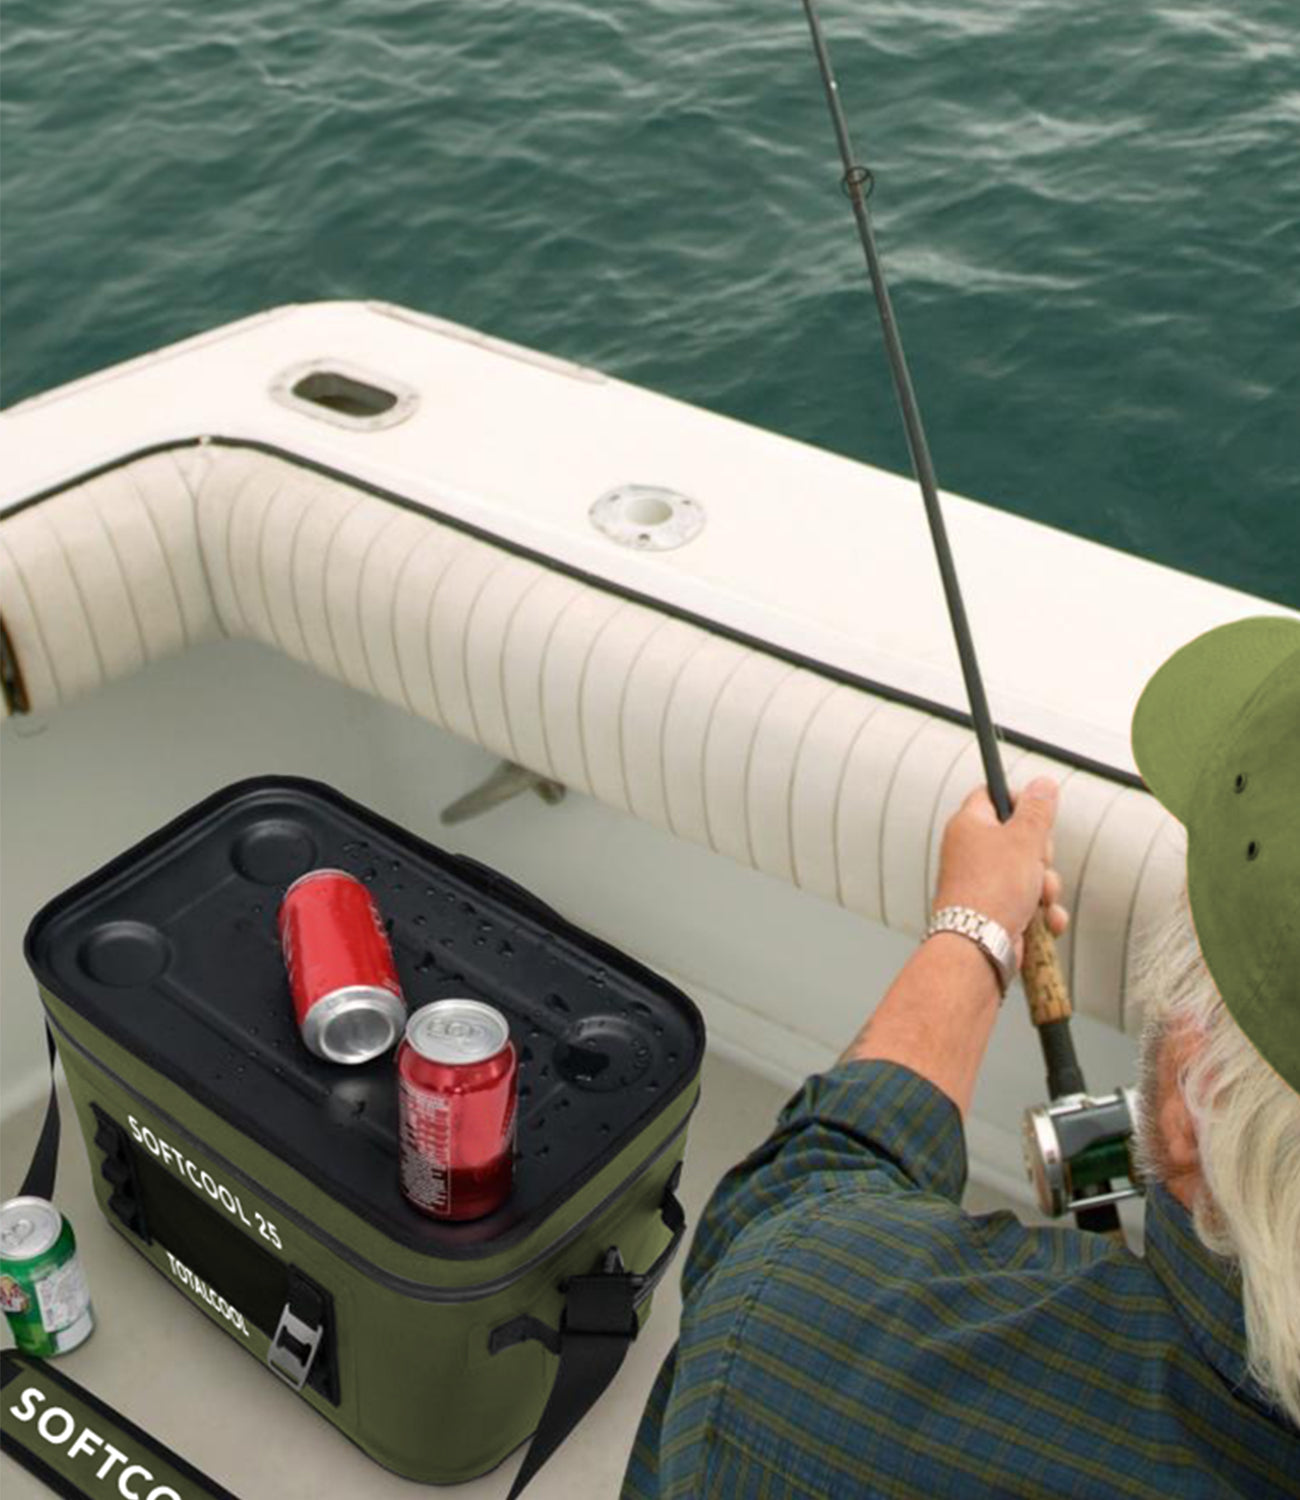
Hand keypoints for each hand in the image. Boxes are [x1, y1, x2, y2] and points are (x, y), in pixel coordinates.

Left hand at [932, 777, 1068, 968]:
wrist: (977, 947)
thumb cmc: (992, 890)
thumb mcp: (1023, 839)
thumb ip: (1037, 810)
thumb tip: (1043, 784)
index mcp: (969, 824)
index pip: (994, 795)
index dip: (1021, 801)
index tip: (1039, 814)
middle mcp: (971, 852)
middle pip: (1020, 836)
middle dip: (1041, 855)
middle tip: (1037, 863)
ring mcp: (983, 883)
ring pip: (1029, 873)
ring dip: (1045, 887)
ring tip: (1039, 899)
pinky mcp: (995, 910)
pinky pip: (1028, 903)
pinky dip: (1041, 913)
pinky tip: (1046, 923)